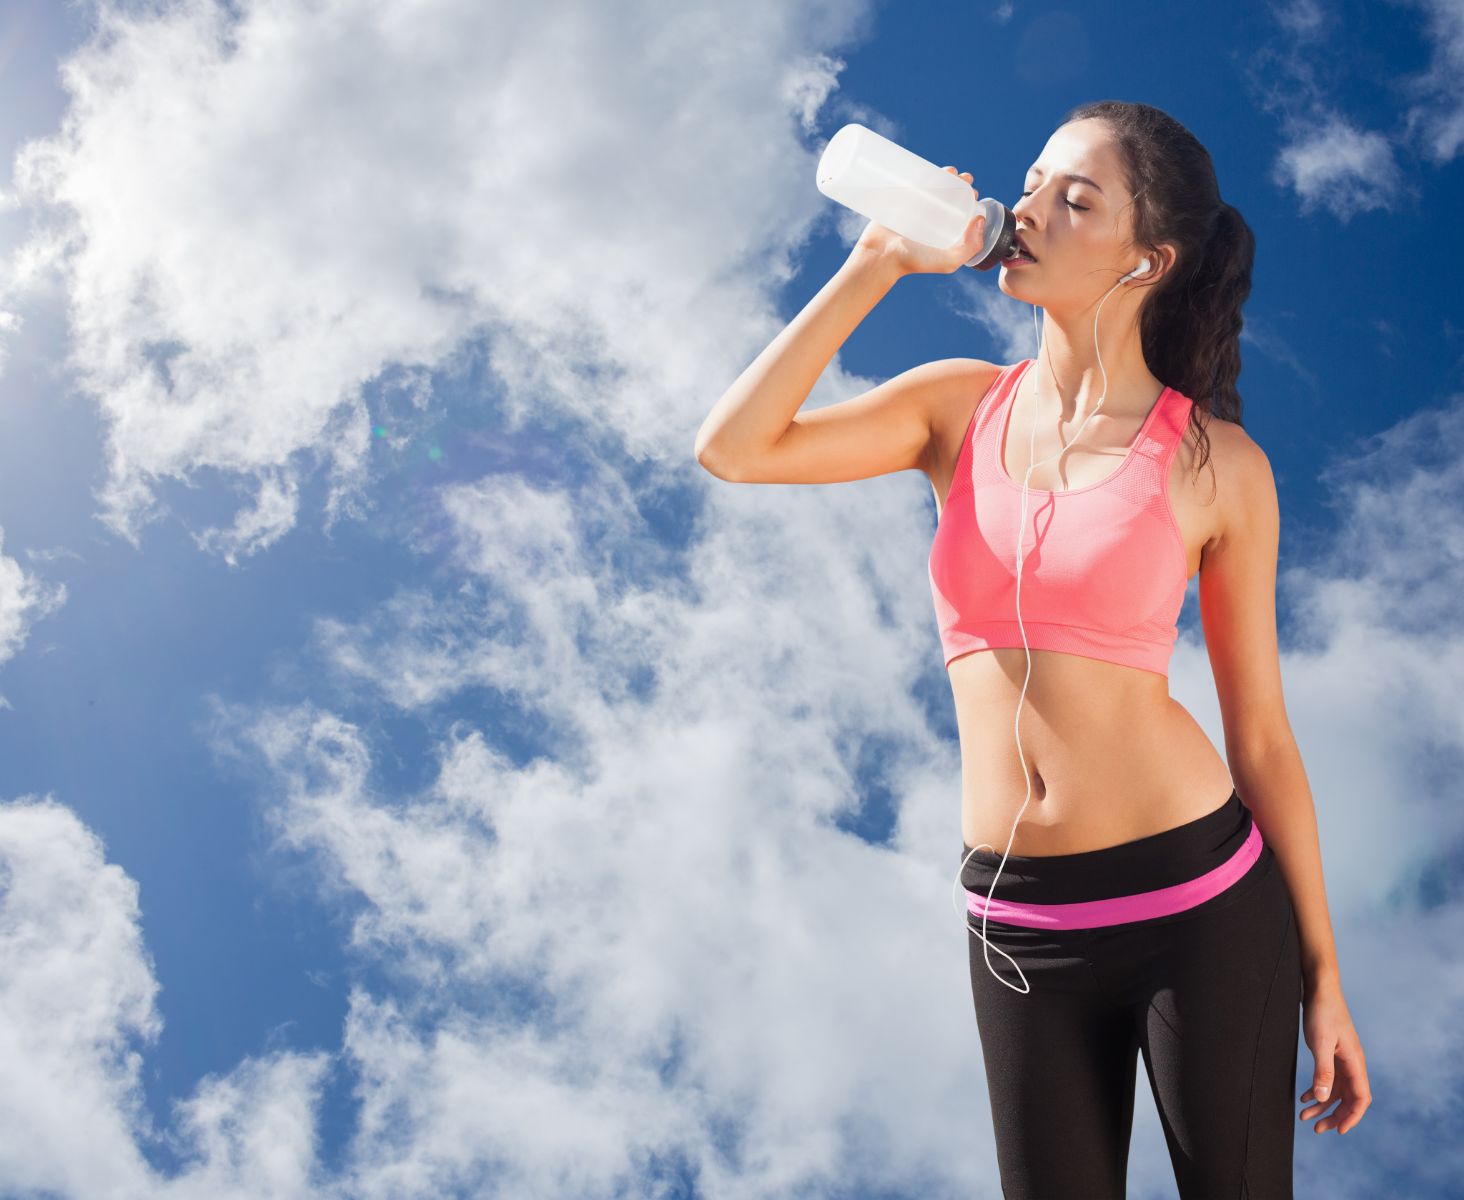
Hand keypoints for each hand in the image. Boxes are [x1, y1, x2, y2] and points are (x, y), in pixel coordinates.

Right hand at [854, 166, 987, 276]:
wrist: (880, 257)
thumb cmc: (913, 262)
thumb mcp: (949, 262)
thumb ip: (970, 247)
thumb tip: (980, 219)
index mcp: (943, 233)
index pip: (961, 212)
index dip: (970, 199)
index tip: (973, 192)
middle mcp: (930, 221)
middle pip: (949, 196)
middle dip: (959, 184)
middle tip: (963, 178)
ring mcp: (914, 210)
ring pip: (932, 187)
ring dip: (944, 175)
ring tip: (951, 171)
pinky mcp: (898, 201)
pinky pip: (911, 184)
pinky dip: (920, 173)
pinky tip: (929, 166)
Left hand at [1299, 979, 1370, 1134]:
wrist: (1319, 988)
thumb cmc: (1322, 1012)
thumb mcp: (1320, 1042)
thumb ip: (1323, 1071)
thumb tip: (1324, 1098)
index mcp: (1355, 1063)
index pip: (1361, 1098)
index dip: (1352, 1117)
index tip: (1338, 1131)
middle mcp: (1352, 1063)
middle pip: (1348, 1098)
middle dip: (1334, 1115)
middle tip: (1316, 1129)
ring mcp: (1342, 1059)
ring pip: (1336, 1090)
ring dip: (1323, 1105)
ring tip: (1305, 1117)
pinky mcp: (1331, 1053)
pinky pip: (1328, 1079)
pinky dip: (1317, 1089)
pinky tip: (1304, 1097)